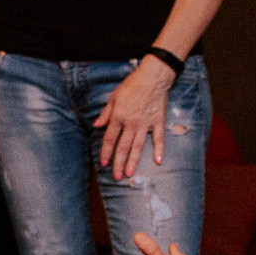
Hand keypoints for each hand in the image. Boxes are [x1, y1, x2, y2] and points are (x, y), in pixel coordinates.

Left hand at [94, 57, 174, 178]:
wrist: (153, 77)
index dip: (106, 152)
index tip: (104, 163)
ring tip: (130, 174)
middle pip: (123, 147)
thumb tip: (96, 125)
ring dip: (134, 161)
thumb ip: (106, 114)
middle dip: (119, 163)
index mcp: (119, 117)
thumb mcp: (113, 97)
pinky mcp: (159, 122)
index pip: (110, 139)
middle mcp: (131, 123)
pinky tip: (158, 161)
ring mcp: (146, 124)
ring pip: (138, 146)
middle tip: (117, 177)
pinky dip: (159, 150)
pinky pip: (159, 139)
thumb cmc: (131, 86)